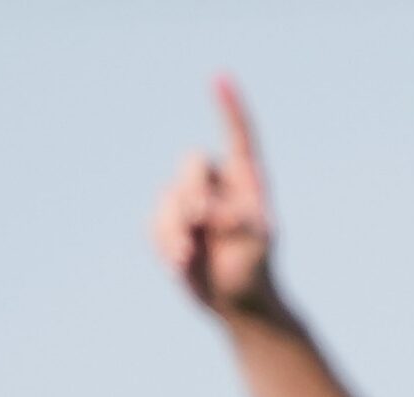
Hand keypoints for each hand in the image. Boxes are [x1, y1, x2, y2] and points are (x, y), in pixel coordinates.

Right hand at [153, 74, 277, 318]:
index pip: (239, 136)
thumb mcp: (259, 244)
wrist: (238, 302)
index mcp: (245, 181)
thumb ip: (241, 219)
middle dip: (192, 190)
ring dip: (176, 227)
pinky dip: (164, 244)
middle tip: (202, 222)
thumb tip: (205, 208)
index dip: (229, 107)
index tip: (220, 77)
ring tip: (191, 255)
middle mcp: (215, 185)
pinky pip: (153, 224)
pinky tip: (182, 264)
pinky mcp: (169, 225)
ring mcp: (189, 204)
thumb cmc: (257, 270)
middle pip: (191, 162)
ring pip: (168, 196)